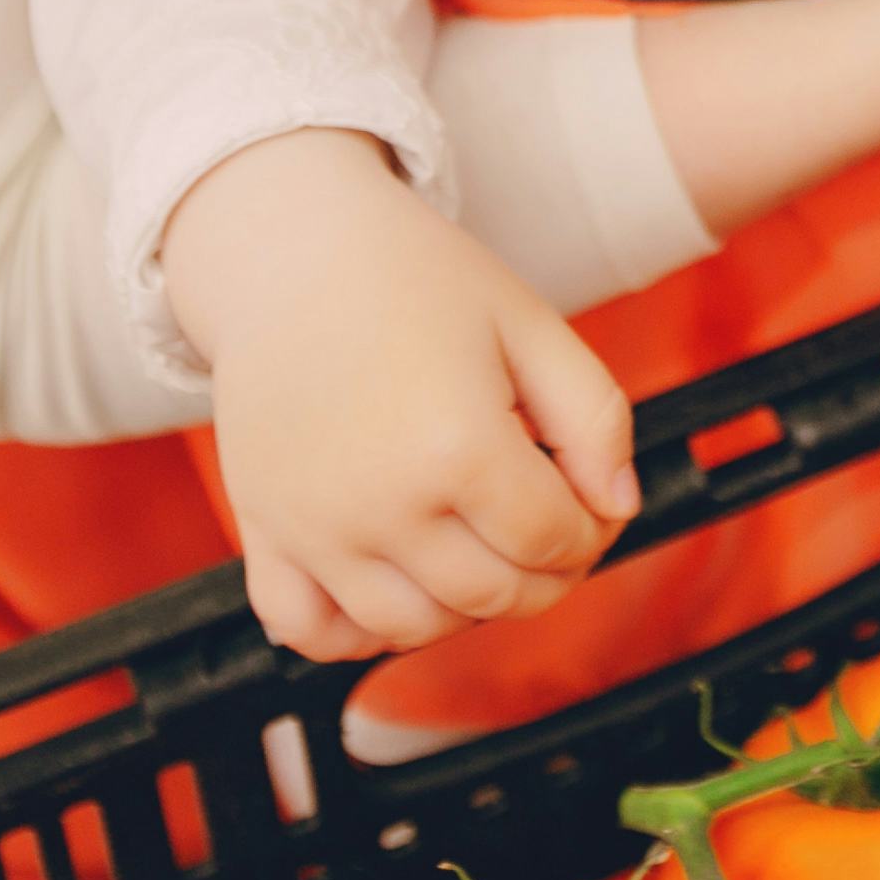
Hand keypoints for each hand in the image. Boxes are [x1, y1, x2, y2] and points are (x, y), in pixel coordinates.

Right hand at [162, 129, 640, 658]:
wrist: (291, 247)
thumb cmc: (414, 278)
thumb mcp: (531, 324)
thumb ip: (597, 419)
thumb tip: (617, 505)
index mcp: (458, 446)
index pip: (554, 542)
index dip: (592, 530)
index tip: (589, 501)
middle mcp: (380, 503)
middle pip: (496, 596)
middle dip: (547, 573)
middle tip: (549, 526)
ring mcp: (314, 526)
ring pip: (414, 628)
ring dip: (468, 609)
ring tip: (482, 549)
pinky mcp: (262, 529)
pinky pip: (307, 630)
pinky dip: (356, 632)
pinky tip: (395, 587)